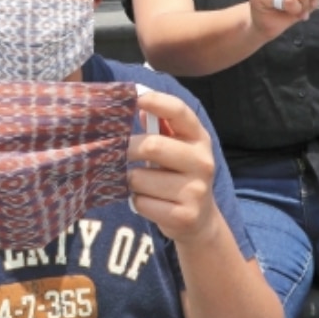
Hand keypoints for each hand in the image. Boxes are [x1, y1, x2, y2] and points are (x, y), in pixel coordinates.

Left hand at [127, 91, 220, 246]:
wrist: (200, 219)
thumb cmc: (178, 174)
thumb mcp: (176, 147)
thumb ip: (160, 127)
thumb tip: (140, 107)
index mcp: (199, 138)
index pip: (179, 112)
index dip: (156, 101)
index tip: (135, 98)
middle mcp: (202, 162)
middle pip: (152, 146)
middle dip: (127, 150)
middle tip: (116, 154)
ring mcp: (195, 190)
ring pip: (140, 178)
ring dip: (131, 181)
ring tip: (140, 183)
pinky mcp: (184, 216)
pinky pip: (142, 203)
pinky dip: (137, 201)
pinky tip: (148, 201)